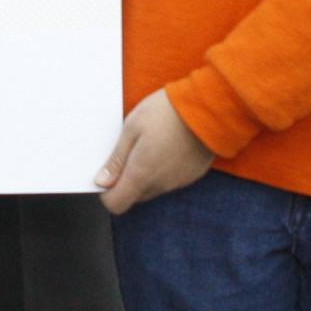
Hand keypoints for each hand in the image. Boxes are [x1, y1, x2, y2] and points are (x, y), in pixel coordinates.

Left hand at [96, 88, 215, 215]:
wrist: (208, 107)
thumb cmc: (167, 112)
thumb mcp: (132, 127)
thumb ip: (117, 159)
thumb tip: (102, 181)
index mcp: (141, 174)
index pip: (117, 203)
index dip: (108, 192)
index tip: (106, 175)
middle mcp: (160, 184)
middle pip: (135, 196)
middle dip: (127, 181)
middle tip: (128, 153)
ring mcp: (179, 181)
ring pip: (154, 188)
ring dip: (147, 174)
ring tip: (150, 144)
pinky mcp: (193, 175)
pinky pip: (172, 180)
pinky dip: (165, 170)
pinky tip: (168, 146)